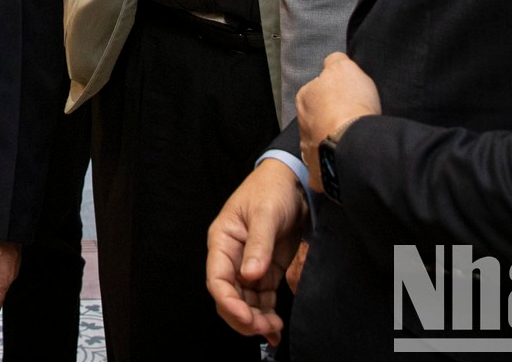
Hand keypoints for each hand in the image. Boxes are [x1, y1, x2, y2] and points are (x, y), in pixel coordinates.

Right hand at [206, 158, 308, 344]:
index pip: (217, 279)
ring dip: (257, 319)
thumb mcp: (265, 214)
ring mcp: (249, 265)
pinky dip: (267, 313)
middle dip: (243, 316)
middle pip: (229, 296)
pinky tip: (276, 327)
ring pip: (245, 301)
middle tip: (265, 328)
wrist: (294, 182)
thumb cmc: (271, 189)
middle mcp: (232, 256)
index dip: (229, 302)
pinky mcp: (267, 270)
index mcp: (223, 241)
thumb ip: (258, 244)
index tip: (247, 318)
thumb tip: (250, 275)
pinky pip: (262, 298)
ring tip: (275, 329)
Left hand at [297, 52, 380, 192]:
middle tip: (352, 121)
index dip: (335, 94)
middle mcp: (301, 124)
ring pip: (320, 144)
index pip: (317, 91)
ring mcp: (307, 151)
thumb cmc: (349, 104)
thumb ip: (335, 62)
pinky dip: (333, 169)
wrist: (352, 143)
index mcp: (304, 98)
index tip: (349, 100)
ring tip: (353, 142)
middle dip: (330, 120)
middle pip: (317, 119)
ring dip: (332, 143)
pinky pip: (324, 171)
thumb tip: (333, 62)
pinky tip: (347, 164)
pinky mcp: (317, 174)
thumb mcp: (344, 68)